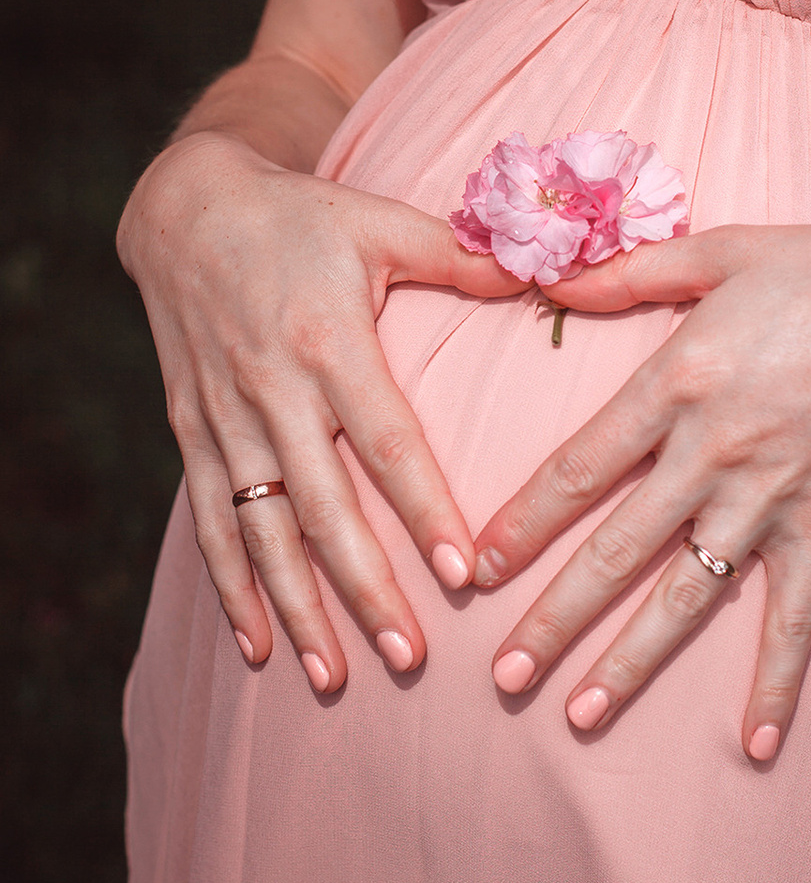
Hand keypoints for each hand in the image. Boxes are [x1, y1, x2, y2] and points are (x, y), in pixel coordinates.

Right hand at [117, 130, 524, 690]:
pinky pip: (212, 524)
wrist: (184, 207)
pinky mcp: (193, 435)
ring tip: (334, 675)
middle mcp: (271, 391)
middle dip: (364, 588)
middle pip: (322, 508)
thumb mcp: (384, 222)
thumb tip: (554, 273)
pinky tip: (257, 645)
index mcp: (329, 343)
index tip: (464, 570)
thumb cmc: (305, 216)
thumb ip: (466, 257)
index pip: (385, 441)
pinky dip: (231, 588)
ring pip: (261, 533)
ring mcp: (225, 420)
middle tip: (410, 656)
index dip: (423, 509)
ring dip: (297, 608)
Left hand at [471, 225, 810, 761]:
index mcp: (678, 382)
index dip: (521, 523)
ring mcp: (772, 500)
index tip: (476, 569)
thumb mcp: (728, 251)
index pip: (578, 467)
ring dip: (628, 661)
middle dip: (551, 618)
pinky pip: (794, 617)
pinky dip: (777, 683)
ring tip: (575, 715)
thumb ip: (633, 271)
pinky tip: (756, 745)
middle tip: (499, 677)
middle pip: (615, 550)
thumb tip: (551, 278)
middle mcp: (714, 454)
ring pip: (685, 596)